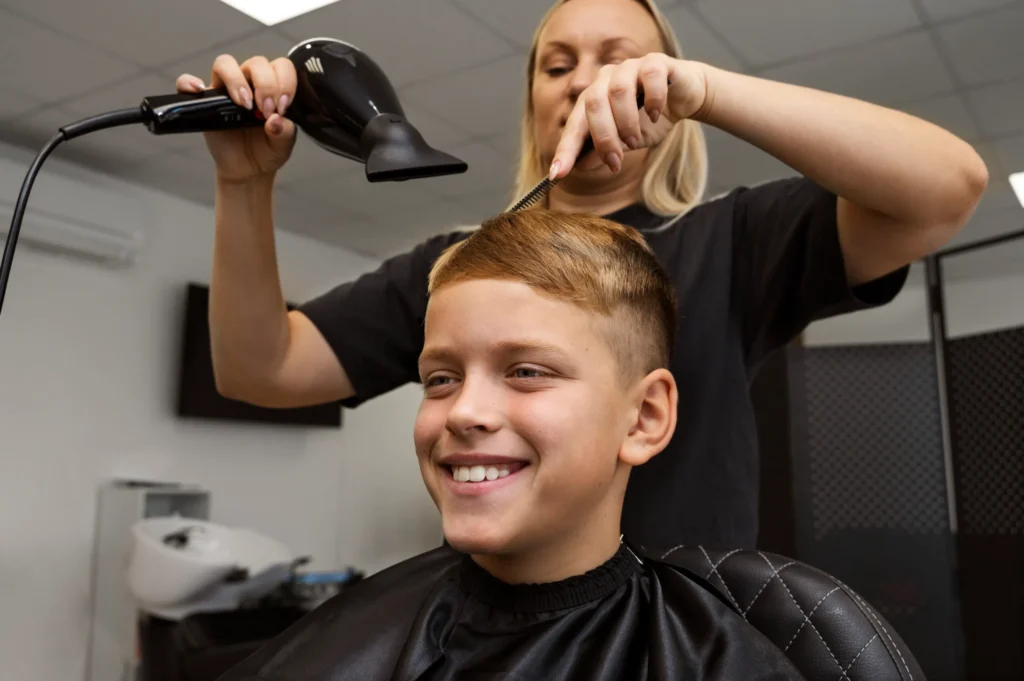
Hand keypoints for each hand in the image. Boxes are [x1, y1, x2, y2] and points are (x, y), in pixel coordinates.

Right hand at [175, 54, 297, 183]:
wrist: (249, 168)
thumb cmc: (267, 150)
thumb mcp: (283, 145)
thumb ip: (285, 132)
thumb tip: (276, 120)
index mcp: (273, 87)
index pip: (280, 66)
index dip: (285, 82)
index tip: (283, 107)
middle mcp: (249, 82)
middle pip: (256, 63)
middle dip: (265, 85)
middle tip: (266, 111)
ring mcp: (225, 89)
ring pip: (225, 63)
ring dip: (236, 80)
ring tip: (245, 105)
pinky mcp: (205, 101)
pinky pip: (187, 82)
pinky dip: (189, 82)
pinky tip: (198, 90)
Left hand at [549, 55, 710, 179]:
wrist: (684, 97)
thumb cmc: (650, 119)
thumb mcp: (625, 141)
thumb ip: (604, 150)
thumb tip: (579, 167)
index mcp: (593, 99)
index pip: (574, 125)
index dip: (566, 150)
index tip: (558, 173)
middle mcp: (606, 79)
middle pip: (594, 103)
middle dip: (603, 137)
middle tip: (614, 162)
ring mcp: (630, 68)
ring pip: (619, 91)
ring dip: (627, 123)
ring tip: (635, 142)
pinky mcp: (656, 62)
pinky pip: (650, 77)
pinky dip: (653, 100)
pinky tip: (656, 115)